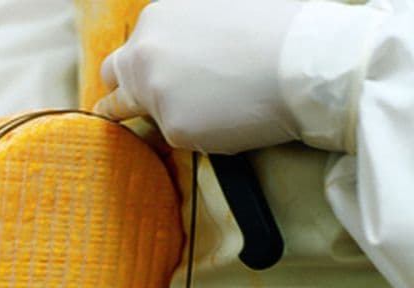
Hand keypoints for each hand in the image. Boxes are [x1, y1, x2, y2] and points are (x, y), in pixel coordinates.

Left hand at [94, 0, 303, 153]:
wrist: (309, 60)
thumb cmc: (280, 27)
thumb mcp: (222, 6)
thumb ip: (187, 25)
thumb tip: (185, 46)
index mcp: (155, 20)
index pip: (131, 51)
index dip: (141, 66)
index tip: (146, 77)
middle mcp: (144, 55)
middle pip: (115, 80)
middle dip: (121, 93)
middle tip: (128, 107)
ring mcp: (155, 93)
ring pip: (153, 114)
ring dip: (176, 113)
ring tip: (223, 104)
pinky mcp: (175, 128)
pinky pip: (183, 137)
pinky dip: (204, 133)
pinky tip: (235, 116)